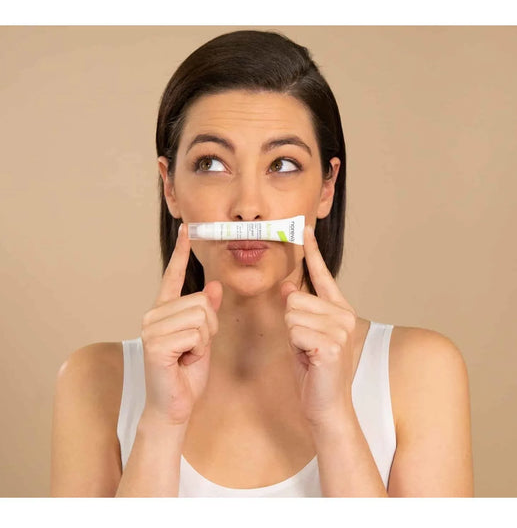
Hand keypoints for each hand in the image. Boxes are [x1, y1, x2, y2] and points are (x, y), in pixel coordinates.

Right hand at [140, 224, 222, 424]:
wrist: (174, 405)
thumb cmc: (186, 372)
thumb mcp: (203, 338)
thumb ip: (206, 312)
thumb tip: (213, 286)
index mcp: (163, 310)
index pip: (173, 275)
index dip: (181, 252)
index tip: (187, 229)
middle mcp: (153, 314)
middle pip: (201, 302)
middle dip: (209, 328)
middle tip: (194, 348)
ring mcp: (151, 328)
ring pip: (201, 316)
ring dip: (204, 340)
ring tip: (188, 355)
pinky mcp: (155, 344)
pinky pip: (196, 334)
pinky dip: (198, 351)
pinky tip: (183, 362)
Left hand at [280, 225, 357, 426]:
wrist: (326, 405)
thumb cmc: (314, 370)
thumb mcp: (303, 335)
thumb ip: (300, 311)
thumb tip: (289, 289)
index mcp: (339, 310)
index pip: (322, 275)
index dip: (313, 251)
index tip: (304, 228)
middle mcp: (343, 316)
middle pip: (295, 300)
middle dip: (292, 324)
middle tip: (305, 346)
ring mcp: (340, 329)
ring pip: (292, 314)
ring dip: (293, 337)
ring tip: (308, 354)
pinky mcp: (331, 344)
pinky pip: (294, 331)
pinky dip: (295, 347)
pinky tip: (310, 360)